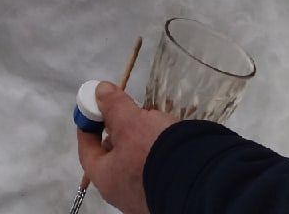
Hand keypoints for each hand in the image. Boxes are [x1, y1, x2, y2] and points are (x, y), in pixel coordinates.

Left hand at [76, 83, 175, 213]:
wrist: (200, 180)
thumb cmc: (154, 152)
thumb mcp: (130, 122)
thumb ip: (113, 105)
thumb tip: (100, 91)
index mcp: (106, 180)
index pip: (88, 150)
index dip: (88, 126)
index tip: (94, 108)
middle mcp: (122, 194)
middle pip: (113, 156)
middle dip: (119, 131)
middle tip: (127, 112)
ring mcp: (145, 196)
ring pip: (136, 161)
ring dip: (142, 140)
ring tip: (153, 121)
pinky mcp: (166, 192)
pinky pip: (156, 168)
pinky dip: (158, 152)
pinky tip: (169, 138)